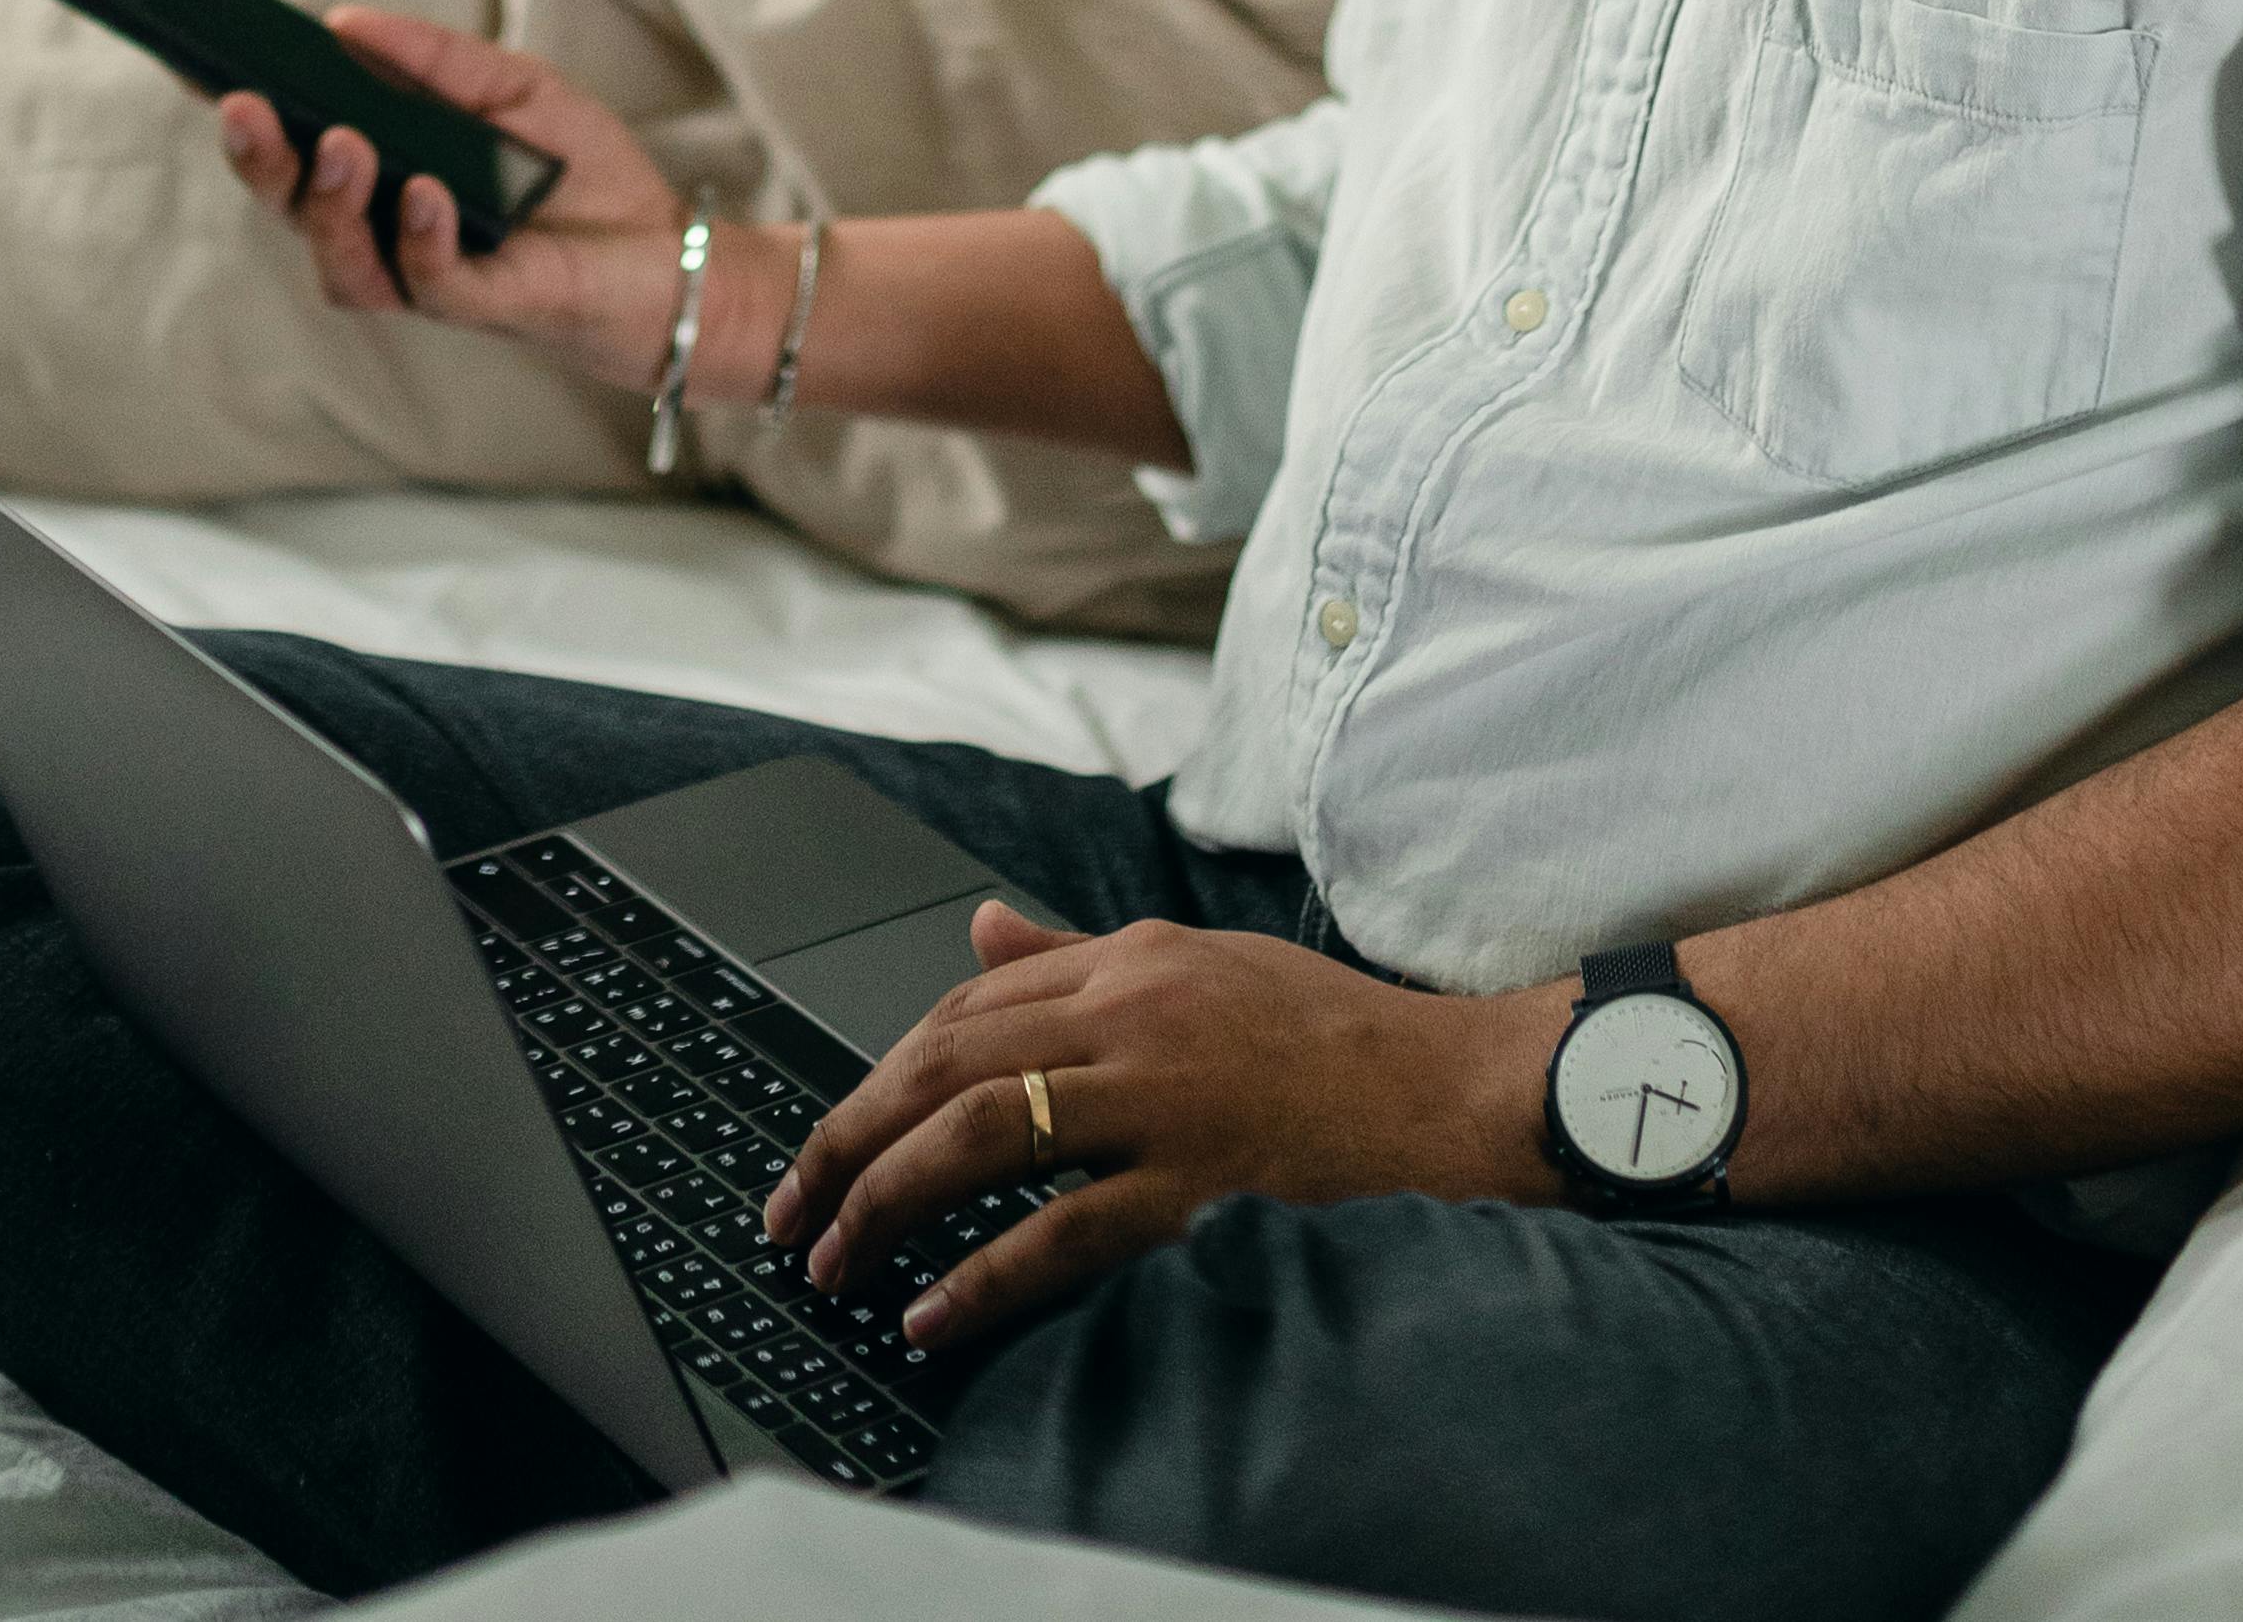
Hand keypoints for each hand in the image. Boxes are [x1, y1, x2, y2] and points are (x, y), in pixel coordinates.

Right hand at [217, 10, 710, 396]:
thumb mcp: (511, 87)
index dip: (241, 112)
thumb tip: (345, 21)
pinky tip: (424, 192)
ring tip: (342, 141)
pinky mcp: (482, 307)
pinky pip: (430, 281)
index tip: (195, 62)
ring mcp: (425, 277)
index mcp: (380, 178)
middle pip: (292, 208)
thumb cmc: (582, 174)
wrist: (664, 253)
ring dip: (331, 200)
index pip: (292, 148)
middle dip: (260, 160)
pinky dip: (420, 237)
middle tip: (243, 107)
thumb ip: (433, 59)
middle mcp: (384, 234)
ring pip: (342, 256)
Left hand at [763, 900, 1568, 1348]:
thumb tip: (975, 931)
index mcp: (1133, 959)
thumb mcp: (1201, 963)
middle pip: (946, 1061)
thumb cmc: (1333, 1034)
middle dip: (847, 1135)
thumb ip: (1079, 955)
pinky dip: (984, 1275)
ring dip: (887, 1197)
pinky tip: (932, 1311)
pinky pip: (1065, 1230)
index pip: (964, 1007)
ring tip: (835, 1258)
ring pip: (982, 1131)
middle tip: (793, 1206)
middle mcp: (1136, 1013)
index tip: (834, 1136)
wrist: (1449, 1088)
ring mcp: (1167, 1096)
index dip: (881, 1074)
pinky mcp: (1202, 1179)